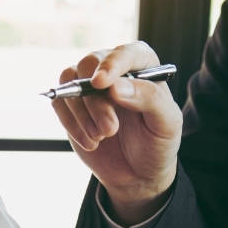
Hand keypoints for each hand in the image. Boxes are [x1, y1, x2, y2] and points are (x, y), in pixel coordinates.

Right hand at [51, 42, 181, 225]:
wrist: (138, 174)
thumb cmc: (157, 144)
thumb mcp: (167, 124)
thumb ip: (149, 99)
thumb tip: (115, 86)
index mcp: (142, 68)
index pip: (125, 53)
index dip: (112, 64)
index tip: (101, 83)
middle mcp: (114, 71)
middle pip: (91, 64)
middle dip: (95, 100)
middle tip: (109, 129)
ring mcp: (90, 87)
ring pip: (71, 80)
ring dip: (82, 113)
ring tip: (101, 138)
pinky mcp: (73, 106)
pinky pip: (60, 102)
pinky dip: (71, 123)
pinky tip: (91, 143)